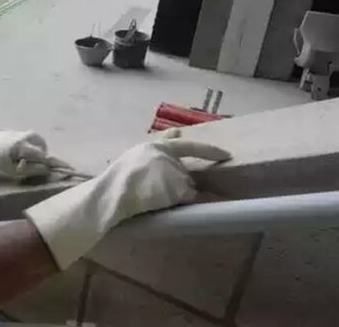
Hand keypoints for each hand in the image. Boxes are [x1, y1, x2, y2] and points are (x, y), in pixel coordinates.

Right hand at [25, 138, 230, 268]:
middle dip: (174, 184)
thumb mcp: (135, 155)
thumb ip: (159, 143)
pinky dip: (178, 204)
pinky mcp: (178, 187)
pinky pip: (185, 199)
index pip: (185, 144)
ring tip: (149, 199)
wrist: (112, 194)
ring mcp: (174, 172)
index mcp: (154, 146)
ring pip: (185, 188)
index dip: (208, 149)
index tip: (226, 154)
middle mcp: (167, 156)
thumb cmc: (115, 180)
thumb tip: (177, 132)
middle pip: (183, 173)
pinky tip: (158, 205)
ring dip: (174, 195)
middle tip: (149, 192)